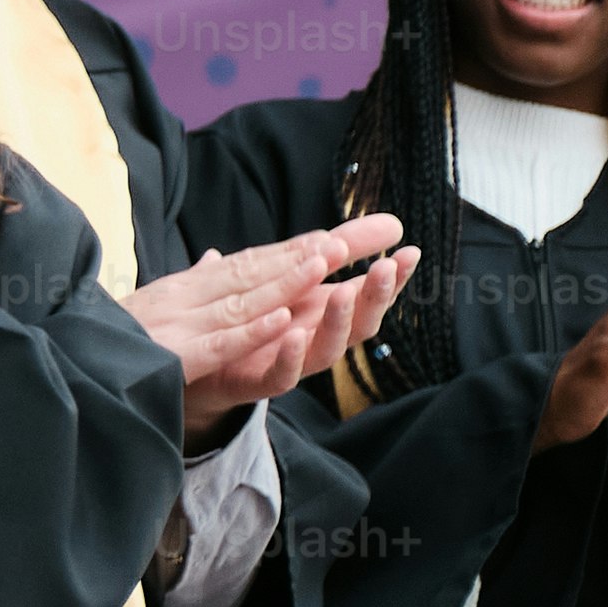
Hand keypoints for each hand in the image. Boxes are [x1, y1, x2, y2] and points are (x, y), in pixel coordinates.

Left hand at [130, 216, 415, 445]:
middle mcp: (314, 338)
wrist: (197, 365)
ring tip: (344, 293)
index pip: (365, 293)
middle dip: (375, 295)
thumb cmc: (249, 318)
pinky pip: (281, 375)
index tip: (411, 250)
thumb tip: (358, 224)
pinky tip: (293, 333)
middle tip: (388, 267)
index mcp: (320, 311)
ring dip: (337, 321)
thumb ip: (314, 252)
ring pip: (327, 349)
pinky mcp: (258, 382)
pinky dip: (290, 356)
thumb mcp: (281, 275)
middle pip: (358, 322)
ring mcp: (291, 362)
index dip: (391, 276)